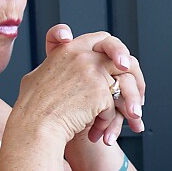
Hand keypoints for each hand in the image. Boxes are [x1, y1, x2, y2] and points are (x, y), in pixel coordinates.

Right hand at [16, 24, 146, 147]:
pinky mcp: (100, 92)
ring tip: (134, 117)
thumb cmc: (32, 108)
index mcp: (68, 49)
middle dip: (133, 69)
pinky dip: (108, 121)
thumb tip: (61, 59)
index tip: (122, 63)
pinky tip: (98, 132)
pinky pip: (114, 106)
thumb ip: (56, 65)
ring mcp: (92, 72)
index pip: (100, 38)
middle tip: (139, 89)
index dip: (114, 48)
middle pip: (119, 53)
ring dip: (131, 101)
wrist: (35, 126)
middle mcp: (82, 56)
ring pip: (124, 82)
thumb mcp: (38, 76)